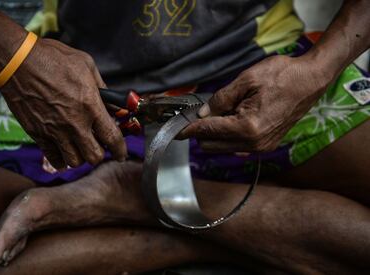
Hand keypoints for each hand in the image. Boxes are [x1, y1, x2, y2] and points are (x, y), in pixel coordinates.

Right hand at [0, 38, 126, 168]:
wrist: (17, 62)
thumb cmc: (52, 59)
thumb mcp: (86, 66)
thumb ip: (102, 88)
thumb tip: (113, 103)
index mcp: (90, 106)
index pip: (112, 138)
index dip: (120, 150)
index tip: (121, 154)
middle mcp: (74, 123)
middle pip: (94, 156)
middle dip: (100, 153)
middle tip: (98, 145)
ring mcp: (55, 131)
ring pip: (75, 161)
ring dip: (81, 156)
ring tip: (80, 146)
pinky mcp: (38, 134)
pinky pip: (53, 159)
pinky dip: (61, 160)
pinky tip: (63, 151)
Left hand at [179, 55, 329, 152]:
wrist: (311, 80)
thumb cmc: (283, 75)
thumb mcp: (246, 80)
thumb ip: (221, 99)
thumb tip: (202, 113)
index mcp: (247, 127)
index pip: (208, 131)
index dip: (189, 129)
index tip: (175, 129)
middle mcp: (254, 143)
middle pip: (211, 145)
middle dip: (201, 131)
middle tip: (199, 113)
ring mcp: (261, 147)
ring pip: (222, 148)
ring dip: (214, 134)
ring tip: (221, 111)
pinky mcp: (265, 145)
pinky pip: (236, 145)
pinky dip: (228, 135)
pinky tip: (233, 117)